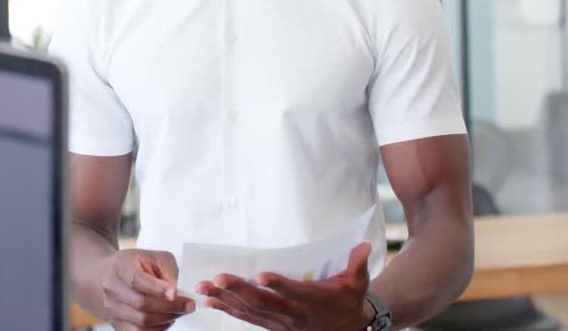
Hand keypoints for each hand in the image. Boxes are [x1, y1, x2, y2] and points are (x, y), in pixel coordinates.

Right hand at [102, 248, 196, 330]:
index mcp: (121, 265)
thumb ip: (167, 272)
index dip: (156, 289)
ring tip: (179, 312)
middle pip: (140, 303)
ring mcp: (111, 307)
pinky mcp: (116, 323)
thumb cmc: (138, 264)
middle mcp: (112, 287)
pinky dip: (157, 329)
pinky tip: (166, 320)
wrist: (112, 273)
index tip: (175, 293)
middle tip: (189, 306)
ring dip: (165, 319)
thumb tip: (174, 294)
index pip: (136, 280)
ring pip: (140, 322)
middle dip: (169, 307)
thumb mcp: (155, 257)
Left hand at [196, 242, 373, 330]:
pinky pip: (247, 318)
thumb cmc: (349, 301)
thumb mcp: (358, 283)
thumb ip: (358, 263)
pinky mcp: (272, 327)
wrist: (348, 329)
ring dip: (225, 300)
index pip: (294, 292)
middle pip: (263, 303)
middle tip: (216, 278)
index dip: (279, 285)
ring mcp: (280, 323)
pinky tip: (210, 301)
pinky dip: (227, 310)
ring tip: (204, 288)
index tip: (261, 274)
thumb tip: (363, 245)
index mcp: (313, 300)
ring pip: (250, 312)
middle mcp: (294, 314)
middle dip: (238, 290)